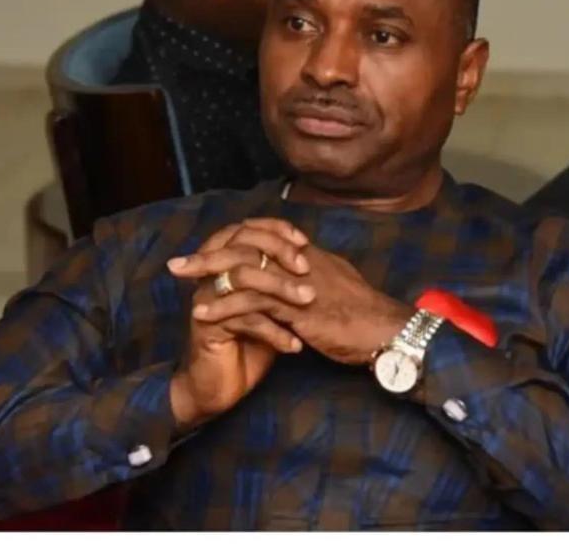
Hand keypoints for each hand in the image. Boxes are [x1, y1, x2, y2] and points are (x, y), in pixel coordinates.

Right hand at [166, 219, 312, 431]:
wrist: (220, 387)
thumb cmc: (249, 345)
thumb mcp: (270, 309)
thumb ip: (280, 282)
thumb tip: (310, 257)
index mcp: (224, 265)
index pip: (247, 230)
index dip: (275, 230)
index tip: (305, 241)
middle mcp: (211, 277)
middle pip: (244, 249)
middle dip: (279, 255)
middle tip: (307, 269)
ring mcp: (207, 300)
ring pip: (244, 280)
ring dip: (280, 290)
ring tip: (308, 301)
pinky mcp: (207, 326)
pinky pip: (244, 320)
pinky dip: (274, 332)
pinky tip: (295, 346)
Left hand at [181, 223, 410, 365]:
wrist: (390, 331)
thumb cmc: (367, 317)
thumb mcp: (339, 289)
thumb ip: (316, 279)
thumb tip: (300, 274)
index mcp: (309, 257)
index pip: (263, 237)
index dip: (232, 242)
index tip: (206, 249)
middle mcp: (300, 264)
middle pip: (246, 247)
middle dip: (208, 255)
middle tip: (178, 264)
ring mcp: (298, 285)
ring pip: (244, 270)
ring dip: (207, 277)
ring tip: (181, 286)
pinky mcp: (297, 310)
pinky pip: (252, 303)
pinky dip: (223, 306)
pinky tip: (202, 314)